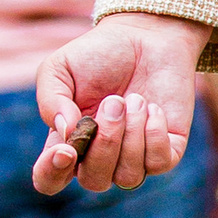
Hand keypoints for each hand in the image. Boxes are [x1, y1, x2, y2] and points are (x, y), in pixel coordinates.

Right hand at [32, 11, 209, 193]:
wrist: (146, 37)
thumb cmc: (98, 54)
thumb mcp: (60, 68)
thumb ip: (51, 101)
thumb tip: (65, 134)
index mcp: (68, 142)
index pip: (50, 178)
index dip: (52, 172)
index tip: (66, 149)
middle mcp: (100, 158)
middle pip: (94, 181)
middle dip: (105, 141)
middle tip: (113, 100)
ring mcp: (134, 158)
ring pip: (128, 177)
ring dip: (131, 135)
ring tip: (135, 99)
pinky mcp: (167, 151)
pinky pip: (158, 163)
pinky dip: (155, 134)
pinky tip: (153, 108)